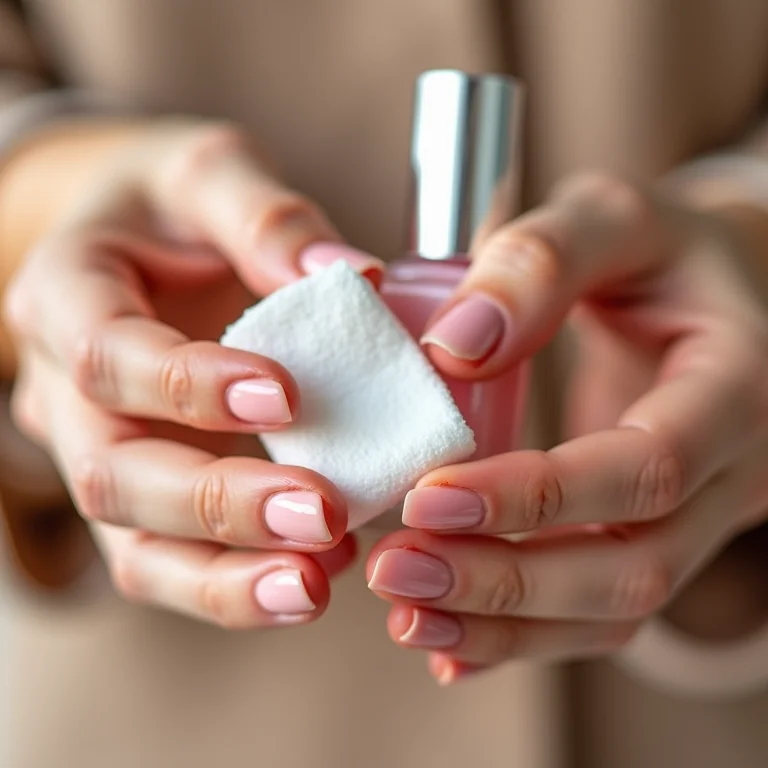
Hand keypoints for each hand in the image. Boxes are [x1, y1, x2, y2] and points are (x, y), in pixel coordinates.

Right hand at [4, 121, 382, 626]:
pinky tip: (311, 578)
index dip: (187, 384)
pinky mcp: (146, 496)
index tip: (287, 396)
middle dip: (216, 503)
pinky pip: (170, 562)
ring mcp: (102, 453)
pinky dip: (235, 584)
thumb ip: (268, 216)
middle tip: (321, 514)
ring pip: (133, 546)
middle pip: (114, 473)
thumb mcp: (209, 172)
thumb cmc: (168, 204)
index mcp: (67, 294)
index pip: (106, 353)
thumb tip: (350, 274)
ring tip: (313, 586)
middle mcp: (66, 392)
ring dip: (224, 578)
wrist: (134, 243)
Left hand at [367, 172, 767, 681]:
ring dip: (502, 626)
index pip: (646, 467)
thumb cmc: (656, 253)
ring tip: (405, 616)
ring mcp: (695, 519)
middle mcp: (729, 473)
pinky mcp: (651, 538)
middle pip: (630, 566)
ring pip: (610, 609)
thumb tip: (453, 346)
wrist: (703, 298)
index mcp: (736, 386)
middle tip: (396, 569)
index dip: (539, 495)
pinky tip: (444, 644)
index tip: (430, 495)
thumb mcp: (610, 220)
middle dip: (506, 580)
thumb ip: (540, 262)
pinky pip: (594, 611)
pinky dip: (517, 636)